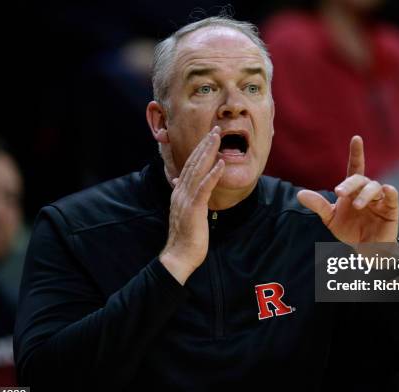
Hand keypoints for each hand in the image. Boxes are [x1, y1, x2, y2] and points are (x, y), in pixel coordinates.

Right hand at [159, 126, 224, 284]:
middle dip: (205, 144)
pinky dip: (212, 174)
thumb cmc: (185, 236)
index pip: (189, 165)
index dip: (199, 150)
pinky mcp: (194, 208)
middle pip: (193, 163)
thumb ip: (182, 194)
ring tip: (217, 138)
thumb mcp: (183, 211)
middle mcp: (180, 191)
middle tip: (215, 129)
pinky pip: (204, 188)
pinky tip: (220, 163)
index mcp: (179, 192)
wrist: (179, 255)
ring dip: (208, 153)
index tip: (209, 136)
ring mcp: (186, 199)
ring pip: (197, 170)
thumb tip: (178, 180)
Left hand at [297, 136, 398, 244]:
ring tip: (356, 205)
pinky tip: (388, 190)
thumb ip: (318, 205)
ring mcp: (380, 199)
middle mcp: (367, 191)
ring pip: (374, 188)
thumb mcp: (330, 218)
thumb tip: (300, 194)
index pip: (355, 167)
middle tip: (339, 193)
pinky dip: (391, 193)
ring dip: (365, 194)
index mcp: (353, 189)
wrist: (365, 249)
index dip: (356, 153)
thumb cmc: (350, 230)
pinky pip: (392, 198)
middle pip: (360, 180)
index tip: (356, 138)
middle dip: (350, 184)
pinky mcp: (391, 210)